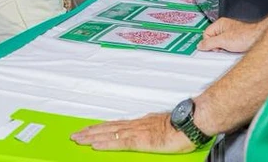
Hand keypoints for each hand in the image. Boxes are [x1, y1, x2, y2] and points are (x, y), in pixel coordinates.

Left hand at [71, 113, 195, 153]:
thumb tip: (150, 134)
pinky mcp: (140, 140)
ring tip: (79, 139)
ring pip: (109, 134)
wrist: (191, 122)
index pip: (116, 125)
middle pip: (108, 128)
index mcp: (141, 123)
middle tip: (75, 135)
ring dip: (92, 137)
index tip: (88, 130)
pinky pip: (119, 143)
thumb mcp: (164, 127)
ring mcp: (137, 132)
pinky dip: (105, 143)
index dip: (101, 128)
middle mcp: (136, 125)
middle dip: (90, 132)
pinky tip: (95, 145)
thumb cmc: (183, 125)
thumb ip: (154, 131)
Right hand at [199, 16, 260, 52]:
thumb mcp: (223, 41)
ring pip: (221, 44)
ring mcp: (231, 34)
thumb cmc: (246, 36)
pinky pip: (228, 46)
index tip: (213, 48)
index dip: (208, 43)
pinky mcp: (236, 40)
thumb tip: (201, 45)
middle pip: (213, 40)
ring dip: (223, 49)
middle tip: (223, 49)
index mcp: (220, 24)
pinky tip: (234, 51)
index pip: (206, 34)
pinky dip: (229, 50)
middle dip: (216, 47)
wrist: (259, 38)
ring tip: (230, 49)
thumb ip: (209, 43)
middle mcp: (225, 27)